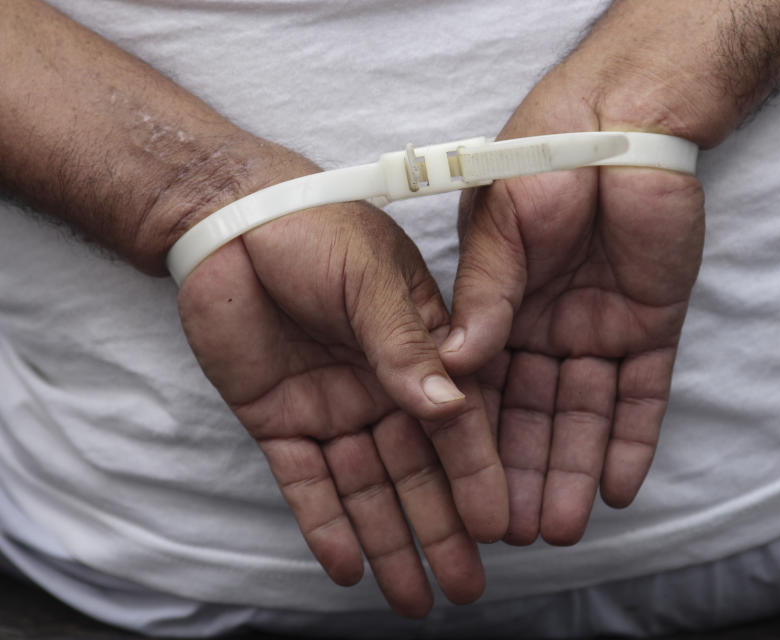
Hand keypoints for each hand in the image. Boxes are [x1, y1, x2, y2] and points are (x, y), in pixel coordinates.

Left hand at [177, 191, 507, 615]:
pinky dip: (326, 525)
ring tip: (415, 598)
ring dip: (390, 542)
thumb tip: (450, 407)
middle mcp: (382, 387)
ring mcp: (333, 408)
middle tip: (467, 586)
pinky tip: (348, 566)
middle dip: (442, 529)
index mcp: (419, 349)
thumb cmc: (313, 230)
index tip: (498, 523)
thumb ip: (405, 343)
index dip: (477, 474)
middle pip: (418, 470)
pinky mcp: (282, 421)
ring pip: (367, 489)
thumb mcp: (369, 278)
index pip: (458, 421)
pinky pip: (307, 483)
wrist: (228, 221)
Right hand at [440, 63, 704, 545]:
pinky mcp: (651, 328)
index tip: (468, 493)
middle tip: (515, 532)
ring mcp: (599, 330)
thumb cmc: (548, 160)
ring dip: (573, 469)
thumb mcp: (503, 227)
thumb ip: (484, 297)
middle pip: (533, 413)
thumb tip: (450, 368)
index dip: (476, 441)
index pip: (483, 387)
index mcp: (499, 306)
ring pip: (585, 414)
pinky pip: (643, 395)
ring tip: (563, 528)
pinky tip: (618, 489)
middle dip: (525, 472)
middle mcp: (545, 326)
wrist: (627, 121)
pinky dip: (631, 440)